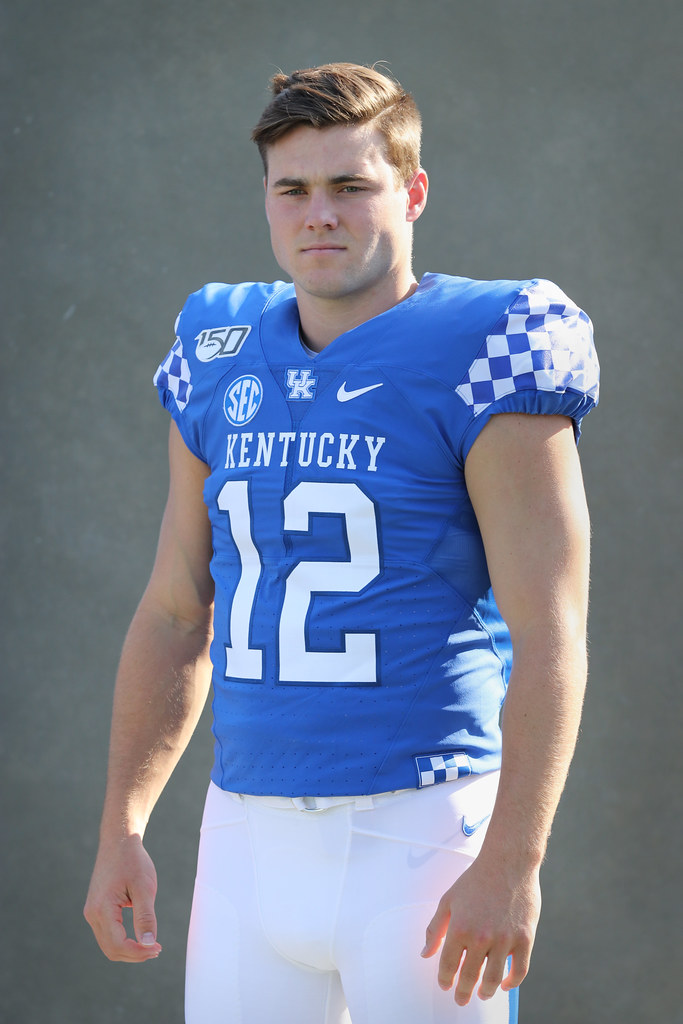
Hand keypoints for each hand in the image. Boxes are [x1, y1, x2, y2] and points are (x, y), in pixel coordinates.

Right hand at [84, 834, 161, 961]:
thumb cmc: (133, 861)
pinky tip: (139, 936)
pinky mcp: (96, 909)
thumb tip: (148, 944)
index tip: (158, 948)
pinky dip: (123, 940)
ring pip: (108, 944)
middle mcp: (92, 913)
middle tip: (157, 949)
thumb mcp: (144, 888)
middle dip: (134, 954)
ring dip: (129, 949)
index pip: (118, 945)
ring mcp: (92, 912)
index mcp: (102, 909)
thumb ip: (145, 917)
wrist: (119, 841)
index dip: (138, 952)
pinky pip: (108, 934)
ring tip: (151, 945)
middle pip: (111, 950)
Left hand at [421, 854, 540, 1004]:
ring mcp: (505, 940)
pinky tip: (505, 985)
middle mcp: (481, 937)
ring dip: (486, 991)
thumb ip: (435, 928)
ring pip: (494, 979)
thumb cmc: (475, 879)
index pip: (448, 964)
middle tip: (461, 999)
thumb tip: (425, 953)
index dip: (445, 979)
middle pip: (469, 976)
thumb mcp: (448, 900)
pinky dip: (512, 983)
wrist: (507, 863)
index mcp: (459, 927)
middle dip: (463, 992)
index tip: (445, 985)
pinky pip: (519, 970)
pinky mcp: (524, 939)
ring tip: (482, 994)